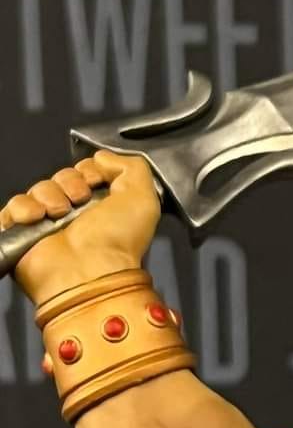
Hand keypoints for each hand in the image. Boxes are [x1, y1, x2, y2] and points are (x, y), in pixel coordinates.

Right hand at [0, 151, 160, 304]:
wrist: (89, 272)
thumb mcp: (144, 197)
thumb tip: (103, 156)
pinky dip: (24, 208)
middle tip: (80, 200)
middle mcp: (77, 214)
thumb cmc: (119, 240)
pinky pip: (14, 206)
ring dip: (49, 195)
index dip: (90, 170)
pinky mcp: (23, 234)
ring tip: (60, 214)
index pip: (87, 171)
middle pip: (62, 177)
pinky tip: (37, 218)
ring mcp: (48, 224)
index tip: (97, 182)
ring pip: (38, 188)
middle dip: (71, 182)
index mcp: (105, 206)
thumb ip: (132, 167)